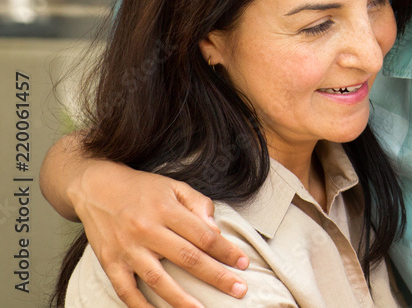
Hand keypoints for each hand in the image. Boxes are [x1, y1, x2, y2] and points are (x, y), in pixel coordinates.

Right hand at [72, 160, 249, 307]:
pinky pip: (126, 290)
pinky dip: (141, 307)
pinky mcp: (110, 263)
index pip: (204, 235)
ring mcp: (128, 249)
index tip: (243, 263)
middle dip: (216, 276)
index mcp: (166, 210)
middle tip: (239, 290)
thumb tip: (216, 231)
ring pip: (158, 279)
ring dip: (182, 299)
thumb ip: (199, 204)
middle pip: (188, 258)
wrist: (96, 187)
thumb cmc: (142, 188)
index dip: (226, 251)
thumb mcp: (175, 186)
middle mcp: (147, 230)